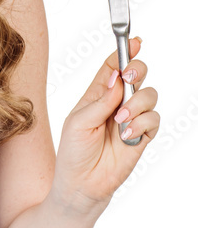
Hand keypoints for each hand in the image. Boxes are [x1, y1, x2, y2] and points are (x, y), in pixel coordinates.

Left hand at [53, 37, 159, 208]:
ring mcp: (131, 119)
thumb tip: (116, 77)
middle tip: (129, 78)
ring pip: (150, 95)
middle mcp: (117, 103)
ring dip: (137, 104)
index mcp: (97, 95)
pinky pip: (154, 119)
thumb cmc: (74, 152)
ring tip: (120, 121)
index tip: (134, 41)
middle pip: (137, 75)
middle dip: (137, 70)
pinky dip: (142, 123)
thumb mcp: (78, 122)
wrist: (82, 185)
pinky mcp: (142, 136)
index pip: (113, 67)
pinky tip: (126, 135)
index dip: (123, 52)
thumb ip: (100, 99)